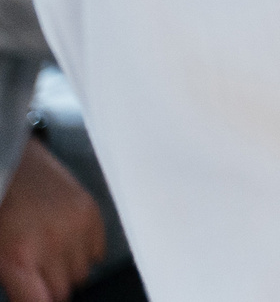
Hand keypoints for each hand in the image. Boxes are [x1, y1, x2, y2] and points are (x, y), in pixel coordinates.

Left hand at [0, 141, 103, 301]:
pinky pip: (98, 250)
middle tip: (39, 275)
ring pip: (84, 271)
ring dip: (70, 268)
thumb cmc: (0, 206)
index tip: (43, 297)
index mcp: (19, 257)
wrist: (9, 161)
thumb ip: (19, 280)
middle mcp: (51, 243)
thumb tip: (39, 295)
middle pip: (65, 289)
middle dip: (52, 286)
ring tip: (52, 252)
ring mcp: (75, 226)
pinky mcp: (91, 211)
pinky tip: (68, 239)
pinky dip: (86, 250)